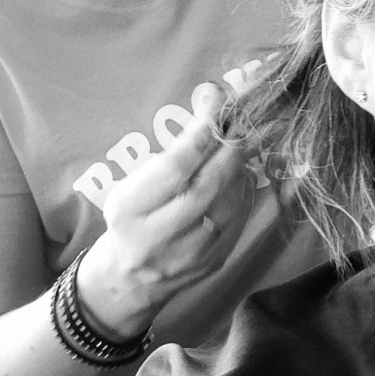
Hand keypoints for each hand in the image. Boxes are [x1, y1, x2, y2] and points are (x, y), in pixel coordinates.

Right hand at [76, 83, 254, 338]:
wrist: (129, 276)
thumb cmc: (133, 213)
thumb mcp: (133, 181)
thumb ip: (171, 151)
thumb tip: (214, 102)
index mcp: (129, 210)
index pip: (175, 167)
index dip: (202, 130)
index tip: (217, 99)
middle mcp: (156, 238)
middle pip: (207, 186)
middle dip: (230, 145)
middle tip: (244, 115)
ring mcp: (188, 257)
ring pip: (228, 203)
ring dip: (241, 165)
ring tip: (245, 137)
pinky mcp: (213, 262)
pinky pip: (238, 218)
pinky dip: (243, 188)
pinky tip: (241, 169)